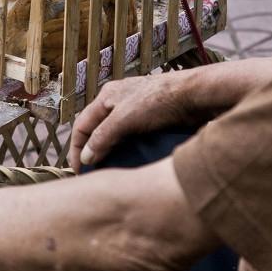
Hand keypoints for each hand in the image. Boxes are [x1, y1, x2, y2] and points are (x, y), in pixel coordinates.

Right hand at [69, 73, 191, 170]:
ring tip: (111, 172)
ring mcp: (135, 111)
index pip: (81, 125)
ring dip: (110, 153)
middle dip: (92, 151)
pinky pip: (131, 138)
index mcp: (107, 97)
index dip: (76, 149)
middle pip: (96, 130)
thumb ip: (103, 137)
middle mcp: (118, 102)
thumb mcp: (125, 118)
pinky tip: (131, 163)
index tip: (79, 171)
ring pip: (114, 135)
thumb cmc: (160, 100)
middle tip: (93, 174)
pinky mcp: (150, 120)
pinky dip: (127, 150)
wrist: (195, 96)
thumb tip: (86, 157)